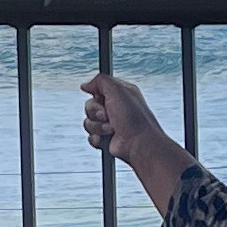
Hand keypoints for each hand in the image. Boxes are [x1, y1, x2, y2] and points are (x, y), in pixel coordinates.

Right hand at [81, 72, 183, 210]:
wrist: (141, 146)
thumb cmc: (135, 119)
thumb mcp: (118, 90)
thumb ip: (100, 80)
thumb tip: (84, 85)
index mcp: (122, 94)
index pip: (97, 88)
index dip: (98, 94)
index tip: (105, 99)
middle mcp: (116, 108)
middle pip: (89, 104)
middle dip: (96, 111)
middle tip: (111, 117)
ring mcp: (112, 125)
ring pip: (86, 120)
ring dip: (96, 125)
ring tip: (112, 129)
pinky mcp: (108, 140)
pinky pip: (90, 135)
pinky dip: (96, 138)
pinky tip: (107, 140)